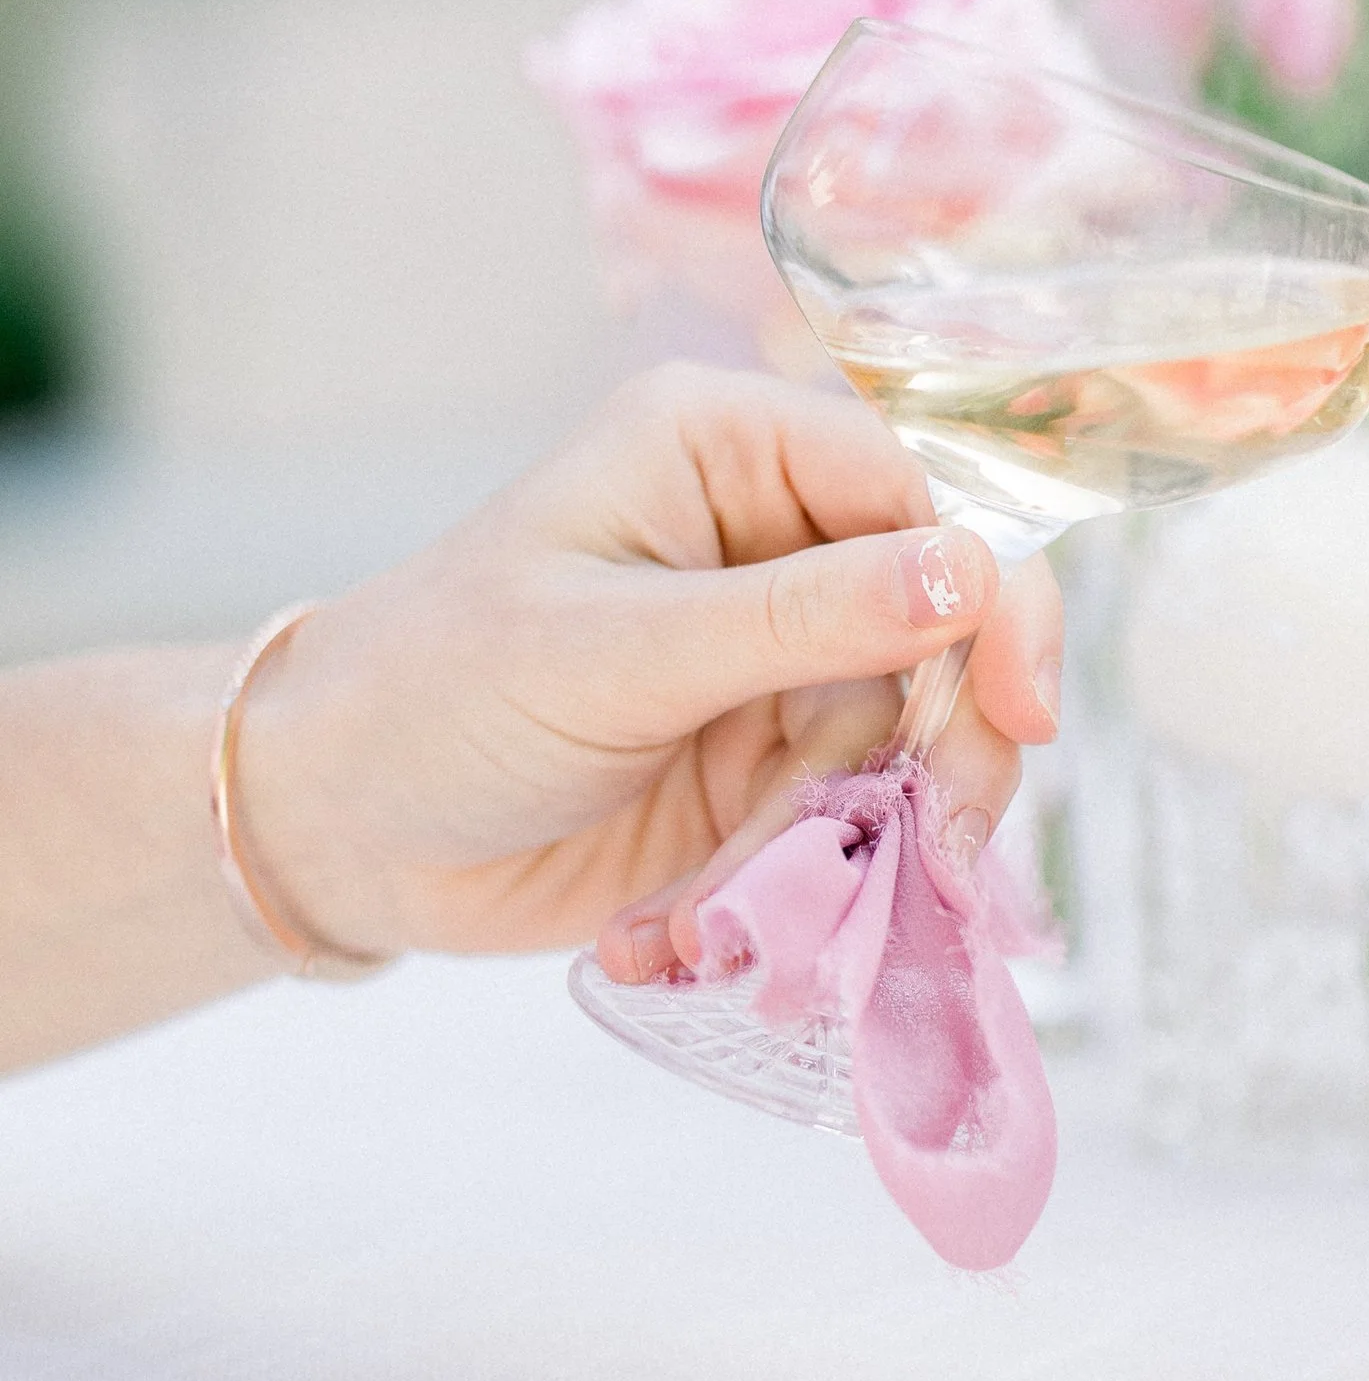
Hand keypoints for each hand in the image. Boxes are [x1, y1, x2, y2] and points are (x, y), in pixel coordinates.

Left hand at [240, 368, 1060, 972]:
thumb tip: (971, 574)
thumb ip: (799, 619)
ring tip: (751, 909)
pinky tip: (693, 927)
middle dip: (946, 744)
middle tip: (935, 844)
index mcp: (731, 452)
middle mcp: (775, 543)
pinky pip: (855, 822)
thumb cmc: (434, 695)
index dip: (992, 595)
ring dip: (863, 839)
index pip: (922, 495)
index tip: (1020, 707)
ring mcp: (779, 663)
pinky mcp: (771, 767)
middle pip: (948, 629)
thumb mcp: (612, 651)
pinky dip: (807, 887)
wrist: (337, 830)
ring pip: (914, 743)